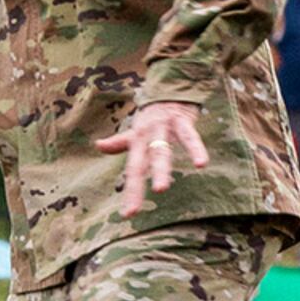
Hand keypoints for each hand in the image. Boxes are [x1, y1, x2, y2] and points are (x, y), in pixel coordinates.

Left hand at [96, 101, 208, 217]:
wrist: (171, 85)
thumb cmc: (154, 113)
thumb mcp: (136, 128)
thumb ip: (120, 141)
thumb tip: (98, 145)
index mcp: (137, 141)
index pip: (132, 171)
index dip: (130, 193)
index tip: (129, 215)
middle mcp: (147, 136)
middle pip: (141, 165)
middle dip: (137, 187)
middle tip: (134, 210)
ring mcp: (164, 127)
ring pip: (161, 151)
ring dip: (160, 170)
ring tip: (161, 189)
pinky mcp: (181, 119)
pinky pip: (189, 136)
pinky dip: (195, 149)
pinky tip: (201, 163)